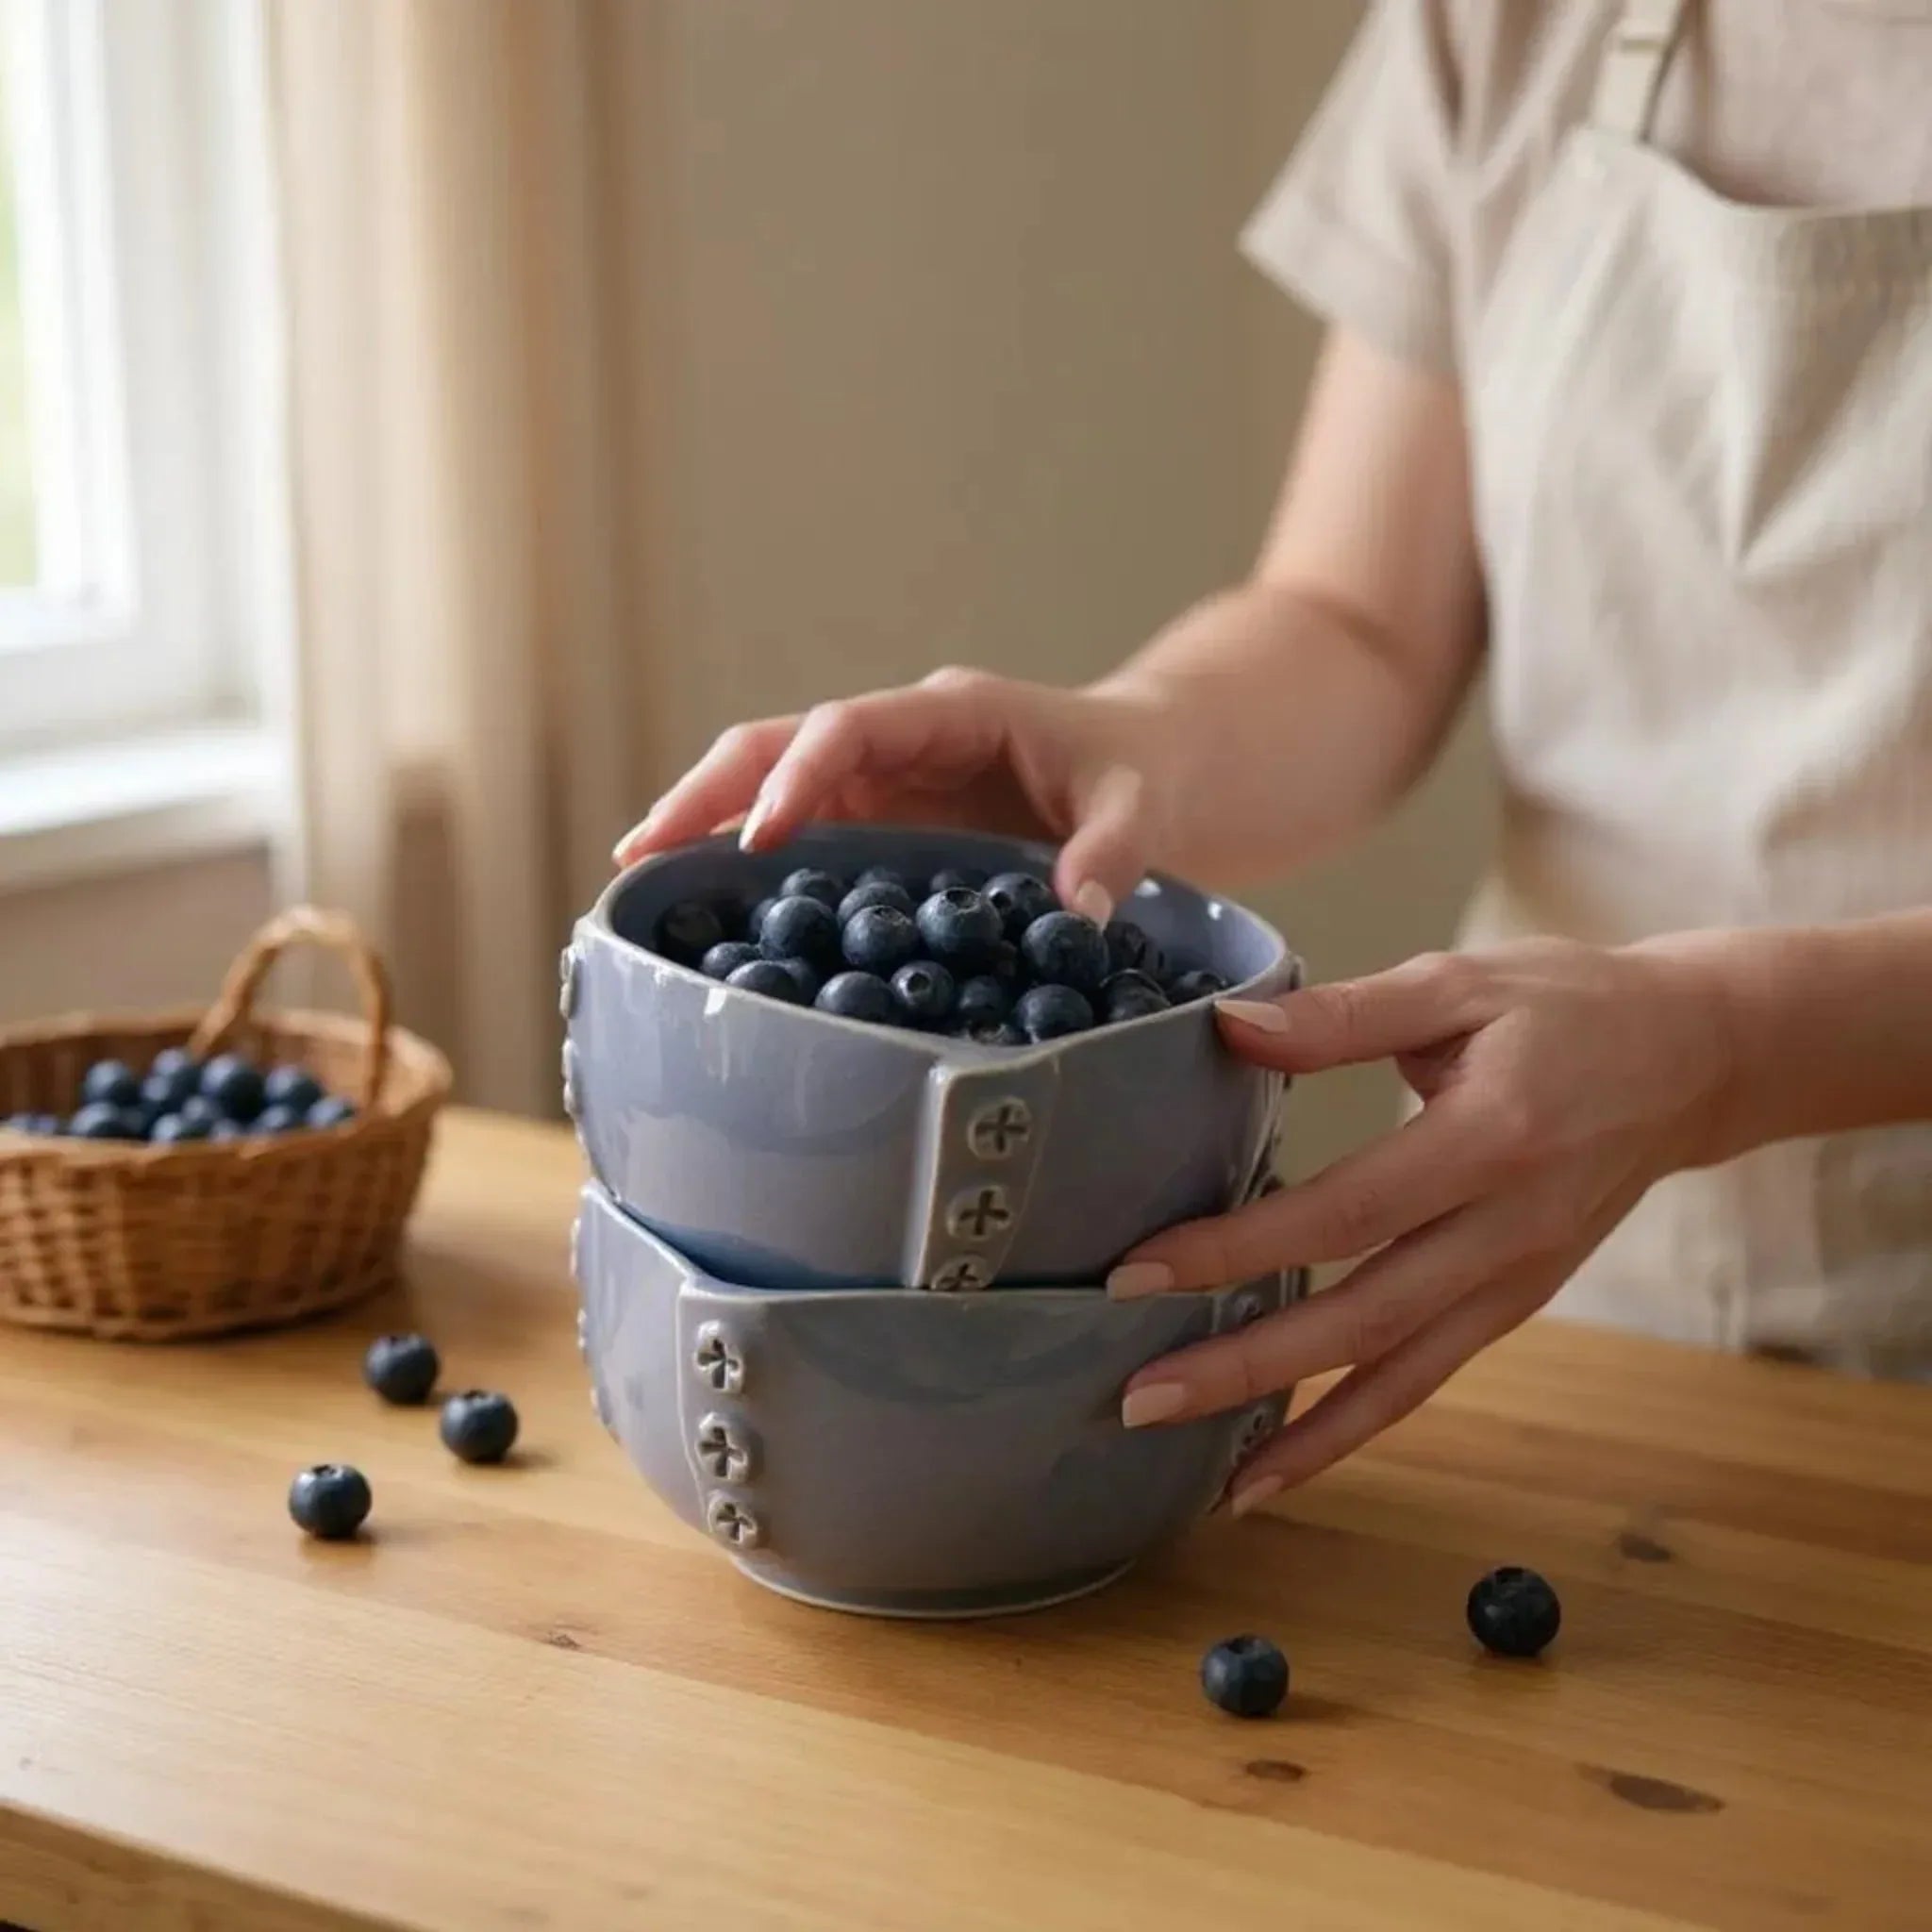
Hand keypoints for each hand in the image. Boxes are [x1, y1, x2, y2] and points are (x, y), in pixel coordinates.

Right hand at [612, 669, 1177, 921]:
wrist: (1153, 770)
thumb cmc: (1142, 771)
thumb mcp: (1141, 805)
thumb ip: (1111, 853)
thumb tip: (1074, 917)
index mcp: (949, 713)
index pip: (849, 728)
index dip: (801, 774)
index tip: (762, 834)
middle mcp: (897, 742)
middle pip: (778, 746)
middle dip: (708, 793)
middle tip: (639, 853)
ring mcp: (882, 785)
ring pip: (769, 787)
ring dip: (706, 826)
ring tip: (637, 884)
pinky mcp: (882, 827)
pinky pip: (801, 840)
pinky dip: (748, 865)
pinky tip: (706, 914)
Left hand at [1112, 938, 1737, 1508]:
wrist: (1692, 1062)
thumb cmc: (1567, 1007)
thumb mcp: (1461, 983)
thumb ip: (1345, 1015)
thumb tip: (1232, 1027)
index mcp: (1491, 1138)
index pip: (1344, 1211)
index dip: (1239, 1249)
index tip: (1140, 1272)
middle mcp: (1508, 1231)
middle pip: (1362, 1318)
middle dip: (1245, 1367)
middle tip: (1137, 1397)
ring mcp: (1517, 1282)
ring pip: (1396, 1376)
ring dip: (1295, 1429)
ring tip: (1202, 1472)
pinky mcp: (1515, 1306)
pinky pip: (1426, 1383)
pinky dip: (1352, 1432)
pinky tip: (1277, 1468)